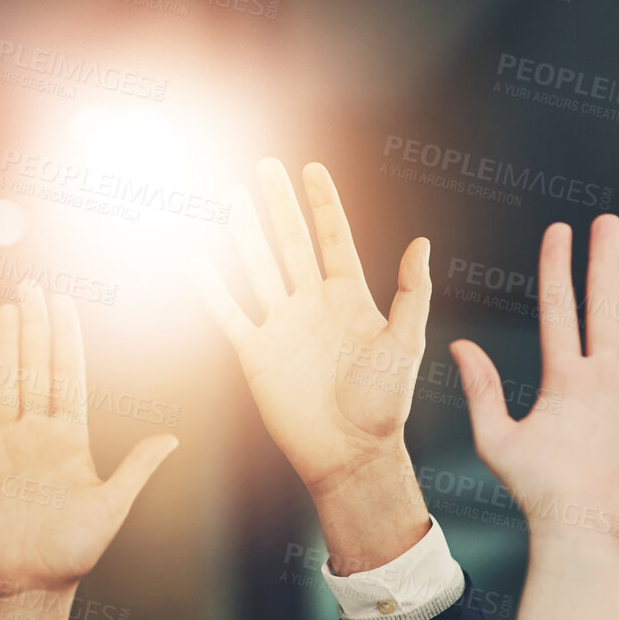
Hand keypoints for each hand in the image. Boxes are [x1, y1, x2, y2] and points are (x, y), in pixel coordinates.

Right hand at [0, 283, 176, 599]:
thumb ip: (136, 468)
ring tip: (7, 308)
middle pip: (33, 368)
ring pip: (4, 383)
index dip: (64, 338)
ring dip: (5, 346)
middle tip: (31, 286)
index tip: (64, 302)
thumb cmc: (73, 552)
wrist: (30, 586)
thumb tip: (172, 438)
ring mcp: (4, 446)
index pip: (66, 375)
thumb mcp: (113, 506)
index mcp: (69, 439)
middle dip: (32, 327)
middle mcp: (35, 435)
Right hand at [193, 159, 430, 495]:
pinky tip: (195, 259)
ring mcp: (281, 326)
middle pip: (290, 243)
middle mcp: (312, 306)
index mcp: (349, 299)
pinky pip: (228, 313)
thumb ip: (413, 294)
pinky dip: (210, 288)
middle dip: (277, 204)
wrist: (349, 453)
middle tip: (264, 167)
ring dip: (243, 233)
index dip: (323, 204)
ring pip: (257, 267)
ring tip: (229, 198)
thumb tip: (423, 243)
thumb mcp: (405, 344)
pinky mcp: (255, 353)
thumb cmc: (385, 404)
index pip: (333, 239)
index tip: (312, 169)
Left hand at [451, 216, 618, 549]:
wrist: (581, 532)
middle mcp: (600, 379)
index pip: (561, 310)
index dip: (559, 270)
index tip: (560, 231)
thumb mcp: (496, 438)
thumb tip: (457, 343)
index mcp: (562, 378)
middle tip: (607, 222)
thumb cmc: (536, 494)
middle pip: (605, 307)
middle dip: (606, 264)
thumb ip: (482, 389)